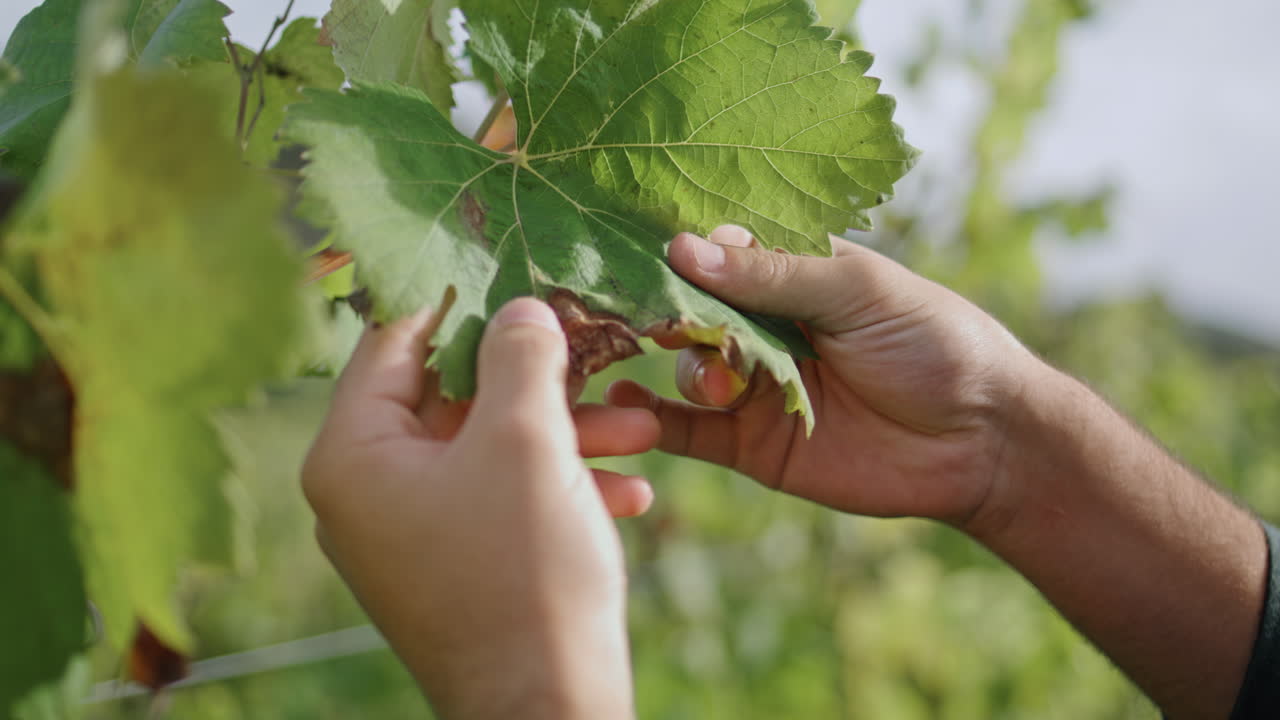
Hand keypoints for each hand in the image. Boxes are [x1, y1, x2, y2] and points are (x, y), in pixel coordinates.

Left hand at [302, 299, 652, 718]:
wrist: (548, 710)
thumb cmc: (526, 572)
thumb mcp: (526, 441)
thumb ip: (520, 356)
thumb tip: (520, 309)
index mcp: (352, 456)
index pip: (393, 342)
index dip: (460, 303)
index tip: (519, 277)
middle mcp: (366, 494)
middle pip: (452, 397)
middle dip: (541, 384)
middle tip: (601, 360)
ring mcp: (409, 535)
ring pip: (489, 451)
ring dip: (566, 436)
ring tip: (642, 434)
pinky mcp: (454, 567)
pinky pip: (501, 502)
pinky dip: (559, 488)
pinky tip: (630, 493)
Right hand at [607, 226, 1037, 526]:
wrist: (981, 441)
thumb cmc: (933, 343)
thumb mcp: (858, 291)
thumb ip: (773, 274)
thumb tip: (684, 246)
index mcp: (790, 273)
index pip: (716, 252)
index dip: (676, 251)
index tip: (631, 245)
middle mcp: (763, 325)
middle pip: (690, 310)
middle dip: (664, 310)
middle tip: (643, 313)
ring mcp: (753, 385)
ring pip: (687, 367)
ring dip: (689, 368)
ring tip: (721, 381)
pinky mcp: (749, 443)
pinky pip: (686, 430)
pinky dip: (652, 416)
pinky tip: (628, 403)